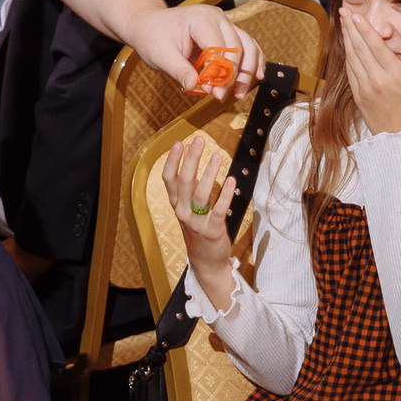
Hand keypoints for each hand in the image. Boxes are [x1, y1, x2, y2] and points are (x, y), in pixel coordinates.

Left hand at [125, 5, 262, 99]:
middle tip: (222, 96)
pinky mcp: (227, 32)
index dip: (219, 71)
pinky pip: (246, 46)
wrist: (150, 24)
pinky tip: (256, 76)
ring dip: (247, 72)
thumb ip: (178, 69)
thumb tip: (193, 85)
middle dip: (233, 75)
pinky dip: (253, 62)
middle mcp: (217, 17)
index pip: (218, 46)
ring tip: (239, 93)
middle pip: (236, 48)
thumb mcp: (160, 55)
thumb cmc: (153, 36)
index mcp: (200, 18)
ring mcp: (224, 23)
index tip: (214, 92)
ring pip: (247, 46)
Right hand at [160, 134, 236, 269]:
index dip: (173, 161)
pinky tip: (231, 180)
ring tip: (216, 156)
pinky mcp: (212, 231)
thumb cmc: (198, 227)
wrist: (206, 260)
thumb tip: (191, 152)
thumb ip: (189, 183)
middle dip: (191, 160)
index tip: (179, 143)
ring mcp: (196, 222)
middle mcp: (183, 212)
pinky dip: (225, 195)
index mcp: (176, 203)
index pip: (168, 179)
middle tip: (199, 140)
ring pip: (200, 195)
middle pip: (184, 182)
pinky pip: (219, 211)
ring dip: (208, 174)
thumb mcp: (189, 206)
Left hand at [338, 8, 400, 134]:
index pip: (376, 46)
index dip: (364, 28)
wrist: (398, 139)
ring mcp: (364, 88)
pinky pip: (350, 71)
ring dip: (346, 38)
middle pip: (359, 48)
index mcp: (394, 76)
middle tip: (344, 11)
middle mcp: (376, 80)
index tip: (356, 15)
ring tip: (343, 23)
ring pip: (351, 58)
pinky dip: (346, 55)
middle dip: (351, 27)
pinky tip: (346, 45)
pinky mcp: (357, 95)